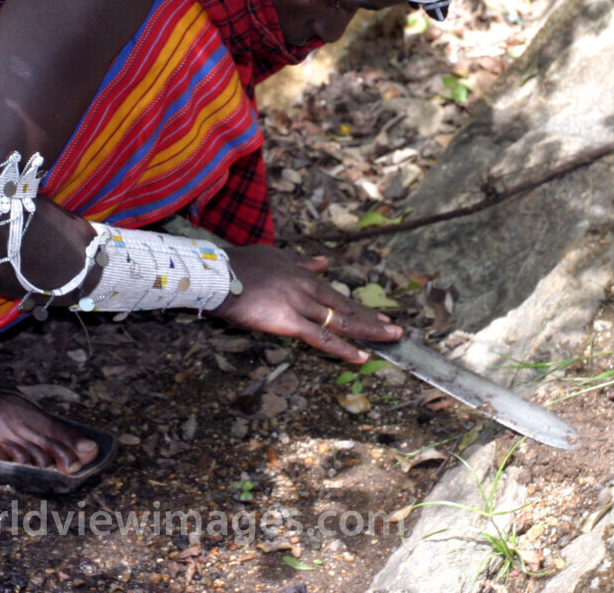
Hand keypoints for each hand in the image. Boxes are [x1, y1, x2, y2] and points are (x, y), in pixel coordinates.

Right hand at [210, 244, 402, 362]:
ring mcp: (300, 304)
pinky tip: (361, 357)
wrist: (217, 273)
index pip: (338, 294)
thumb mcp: (275, 256)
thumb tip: (323, 262)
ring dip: (368, 331)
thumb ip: (301, 262)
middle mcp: (308, 288)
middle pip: (346, 307)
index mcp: (304, 275)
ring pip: (340, 320)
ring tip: (390, 339)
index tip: (379, 315)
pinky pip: (321, 338)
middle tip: (396, 330)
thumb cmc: (239, 265)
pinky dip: (344, 348)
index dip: (359, 307)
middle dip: (372, 320)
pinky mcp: (289, 321)